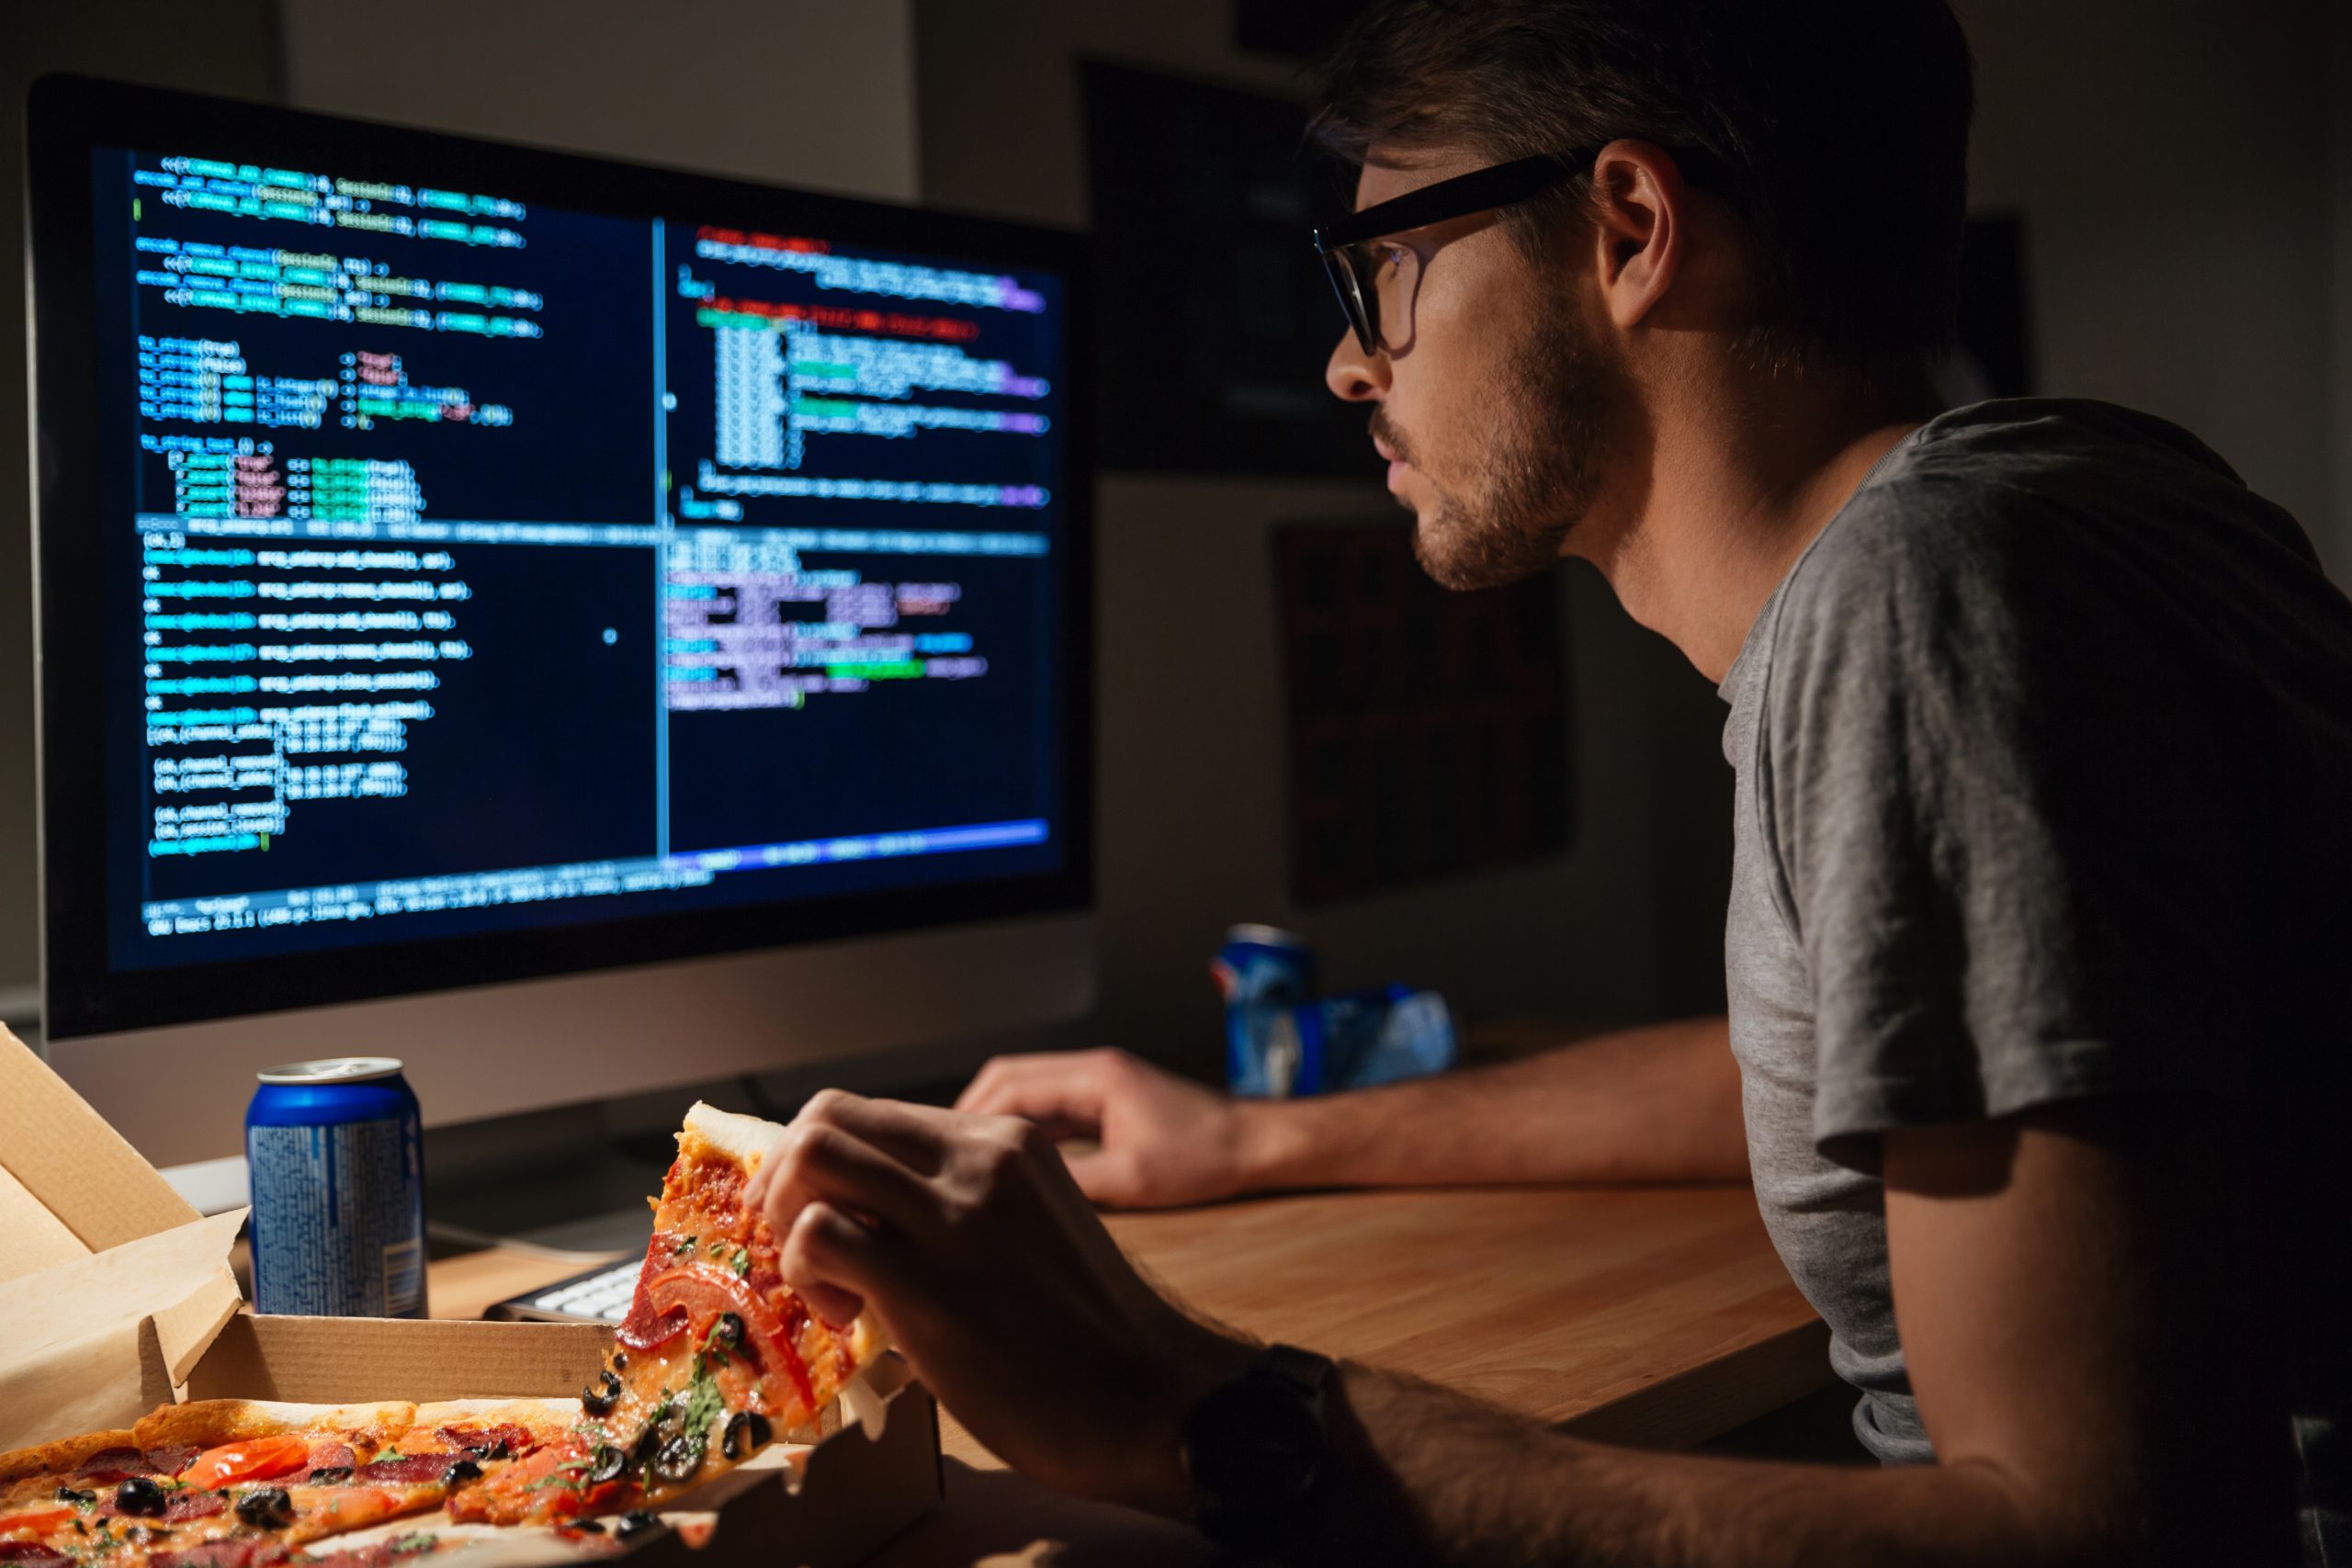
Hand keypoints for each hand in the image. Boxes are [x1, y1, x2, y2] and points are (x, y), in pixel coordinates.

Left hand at [745, 1090, 1256, 1514]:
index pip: (872, 1113)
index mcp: (1006, 1142)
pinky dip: (806, 1274)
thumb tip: (871, 1216)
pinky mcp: (930, 1283)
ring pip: (812, 1154)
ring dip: (789, 1216)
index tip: (818, 1215)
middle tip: (801, 1241)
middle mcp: (979, 1157)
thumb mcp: (1033, 1226)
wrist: (1152, 1401)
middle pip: (828, 1114)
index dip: (822, 1162)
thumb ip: (962, 1203)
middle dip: (788, 1176)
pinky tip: (850, 1316)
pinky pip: (816, 1236)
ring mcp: (955, 1215)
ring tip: (825, 1278)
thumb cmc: (1093, 1334)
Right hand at [955, 1048, 1262, 1207]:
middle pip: (1009, 1079)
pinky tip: (1009, 1165)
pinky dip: (1024, 1131)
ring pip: (1028, 1094)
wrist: (1255, 1145)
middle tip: (942, 1153)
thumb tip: (1014, 1196)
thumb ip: (1073, 1182)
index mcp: (1094, 1077)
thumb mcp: (1134, 1179)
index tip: (939, 1145)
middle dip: (971, 1112)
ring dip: (996, 1122)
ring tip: (966, 1163)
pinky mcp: (1107, 1103)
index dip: (969, 1114)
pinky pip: (1051, 1110)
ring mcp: (1099, 1084)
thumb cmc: (1205, 1157)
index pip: (1010, 1084)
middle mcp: (1091, 1071)